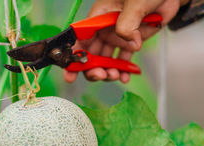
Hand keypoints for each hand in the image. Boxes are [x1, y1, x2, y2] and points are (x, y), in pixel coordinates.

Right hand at [64, 0, 189, 83]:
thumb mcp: (135, 3)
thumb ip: (128, 24)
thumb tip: (131, 44)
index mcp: (98, 16)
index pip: (79, 38)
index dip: (73, 56)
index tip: (70, 73)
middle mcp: (104, 28)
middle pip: (90, 54)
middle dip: (92, 69)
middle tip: (100, 75)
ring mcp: (117, 36)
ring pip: (105, 60)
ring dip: (108, 72)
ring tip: (116, 76)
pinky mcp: (131, 42)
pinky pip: (123, 60)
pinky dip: (124, 71)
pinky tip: (126, 77)